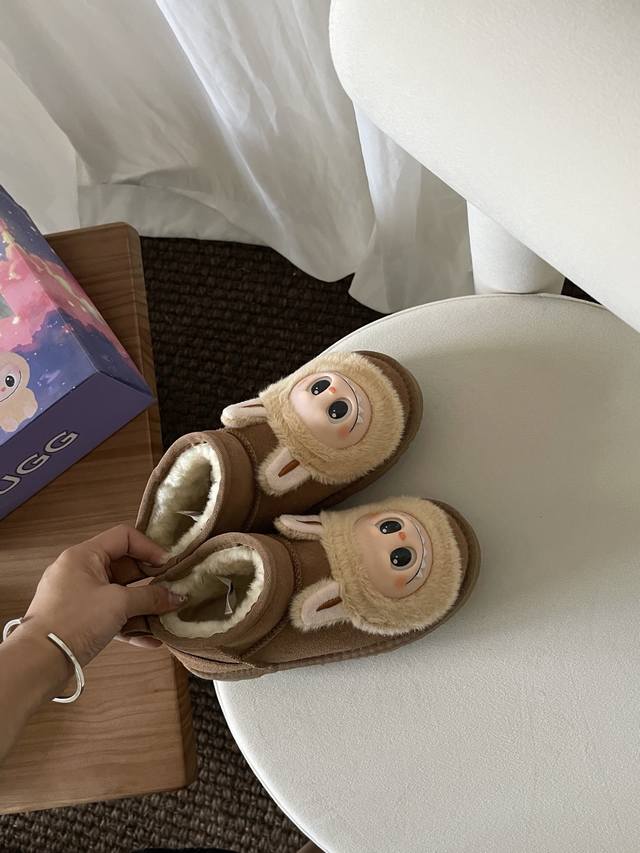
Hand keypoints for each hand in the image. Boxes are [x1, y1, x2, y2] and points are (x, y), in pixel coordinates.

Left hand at [19, 525, 181, 665]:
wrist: (39, 662)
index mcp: (84, 555)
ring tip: (166, 614)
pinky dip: (130, 624)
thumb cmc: (76, 621)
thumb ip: (151, 597)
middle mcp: (80, 571)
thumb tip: (178, 597)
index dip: (149, 548)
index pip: (123, 537)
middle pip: (124, 566)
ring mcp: (79, 597)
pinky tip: (152, 639)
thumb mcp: (118, 604)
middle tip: (173, 589)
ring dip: (143, 605)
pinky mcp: (80, 620)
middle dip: (151, 579)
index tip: (169, 565)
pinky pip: (110, 616)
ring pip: (119, 594)